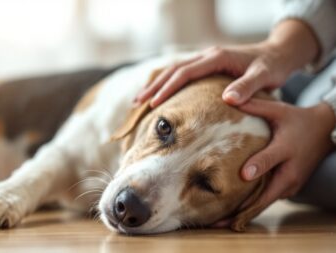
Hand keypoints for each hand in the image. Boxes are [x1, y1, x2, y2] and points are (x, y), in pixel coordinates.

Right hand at [134, 20, 318, 107]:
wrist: (278, 53)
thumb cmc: (272, 66)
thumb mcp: (265, 77)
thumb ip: (247, 87)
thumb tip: (228, 100)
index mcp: (217, 57)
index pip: (185, 73)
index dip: (168, 88)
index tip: (154, 104)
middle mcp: (207, 55)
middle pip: (172, 70)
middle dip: (153, 86)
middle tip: (137, 103)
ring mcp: (205, 59)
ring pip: (173, 70)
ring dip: (155, 84)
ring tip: (139, 100)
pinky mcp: (206, 65)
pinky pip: (180, 73)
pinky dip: (166, 82)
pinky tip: (158, 93)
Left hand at [212, 99, 334, 227]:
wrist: (325, 131)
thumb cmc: (295, 119)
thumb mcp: (278, 109)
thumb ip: (254, 105)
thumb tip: (227, 96)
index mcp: (287, 147)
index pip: (271, 158)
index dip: (258, 166)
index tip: (243, 175)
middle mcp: (291, 169)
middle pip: (268, 193)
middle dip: (244, 209)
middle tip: (220, 220)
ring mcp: (291, 182)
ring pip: (267, 202)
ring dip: (245, 213)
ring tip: (220, 223)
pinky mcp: (289, 188)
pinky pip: (268, 200)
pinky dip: (251, 209)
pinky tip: (232, 217)